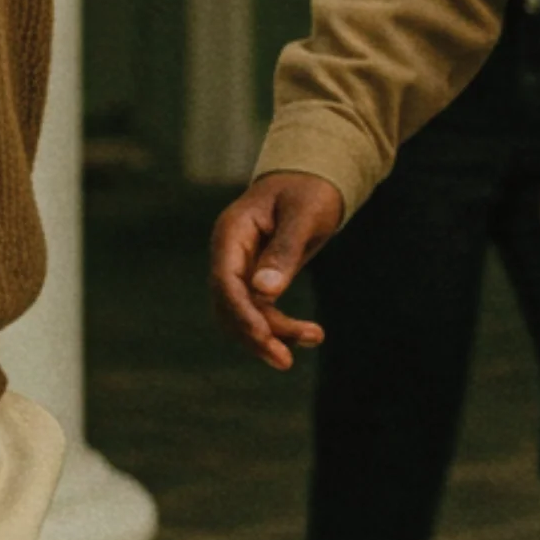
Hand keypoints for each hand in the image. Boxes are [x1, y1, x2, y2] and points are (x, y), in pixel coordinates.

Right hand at [209, 170, 339, 368]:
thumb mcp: (303, 214)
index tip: (264, 336)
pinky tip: (309, 335)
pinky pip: (260, 311)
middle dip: (255, 335)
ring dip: (271, 335)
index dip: (241, 312)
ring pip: (243, 314)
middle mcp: (229, 253)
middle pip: (229, 305)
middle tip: (286, 360)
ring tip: (314, 338)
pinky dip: (280, 326)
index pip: (225, 280)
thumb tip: (265, 291)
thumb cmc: (309, 189)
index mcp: (232, 231)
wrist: (313, 178)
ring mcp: (240, 267)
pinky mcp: (256, 279)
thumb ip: (285, 250)